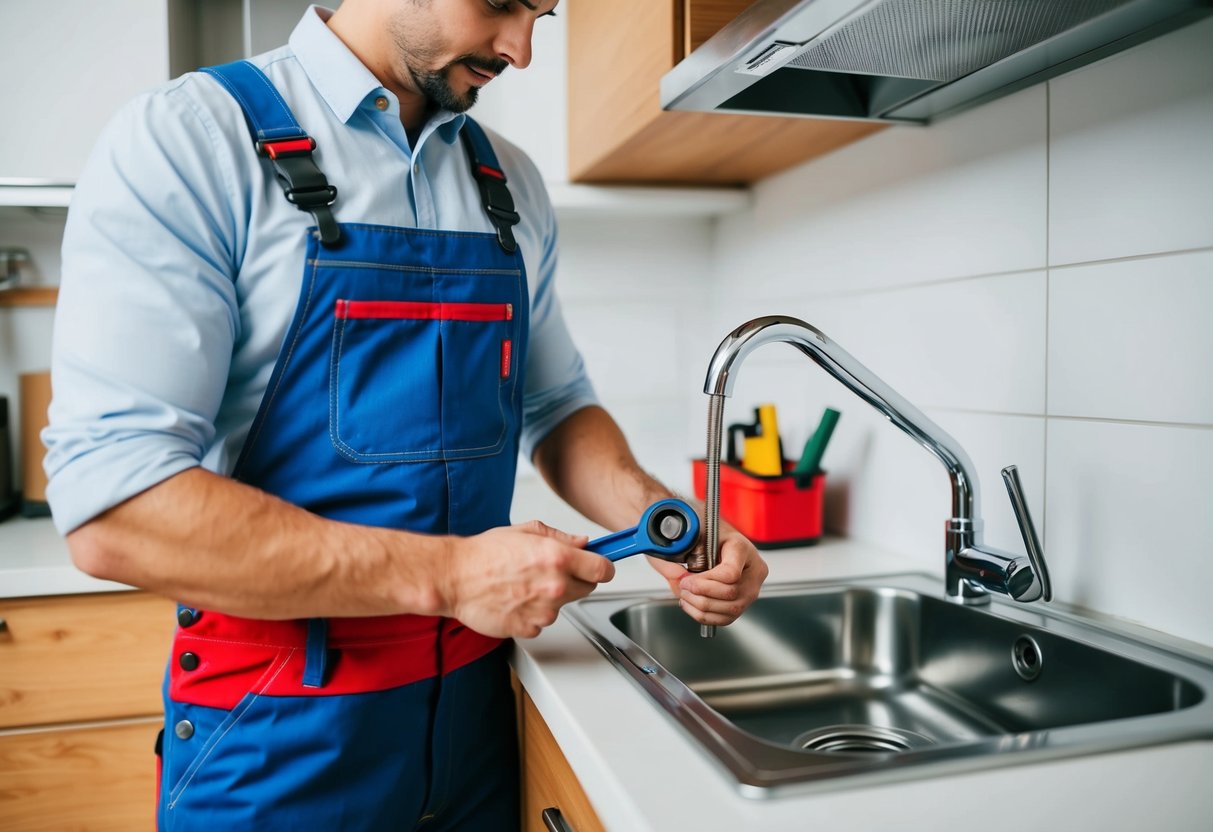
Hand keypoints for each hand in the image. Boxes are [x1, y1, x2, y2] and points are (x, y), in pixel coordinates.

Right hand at [439, 520, 614, 638]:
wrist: (454, 578)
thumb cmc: (484, 554)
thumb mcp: (526, 531)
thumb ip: (560, 537)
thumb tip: (582, 543)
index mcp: (558, 558)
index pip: (604, 569)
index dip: (602, 566)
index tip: (599, 565)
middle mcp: (555, 586)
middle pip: (588, 588)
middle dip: (576, 579)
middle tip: (551, 571)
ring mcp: (543, 611)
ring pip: (563, 606)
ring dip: (551, 597)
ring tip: (523, 584)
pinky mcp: (529, 629)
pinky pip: (542, 622)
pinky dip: (533, 613)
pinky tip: (515, 599)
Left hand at [648, 525, 767, 626]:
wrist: (717, 540)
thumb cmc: (706, 536)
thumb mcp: (689, 538)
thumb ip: (678, 554)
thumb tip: (673, 577)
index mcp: (742, 548)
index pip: (730, 573)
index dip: (705, 582)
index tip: (687, 580)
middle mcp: (753, 571)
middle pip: (731, 593)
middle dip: (701, 594)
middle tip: (683, 587)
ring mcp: (751, 589)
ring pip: (730, 609)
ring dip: (701, 606)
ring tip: (686, 596)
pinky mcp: (743, 603)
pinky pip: (726, 619)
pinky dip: (704, 615)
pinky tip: (691, 604)